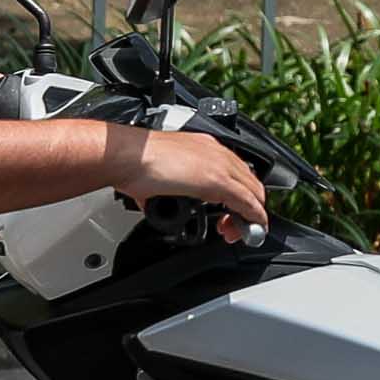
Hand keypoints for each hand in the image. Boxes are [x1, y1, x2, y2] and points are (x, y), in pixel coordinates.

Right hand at [108, 126, 270, 234]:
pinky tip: (248, 228)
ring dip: (251, 216)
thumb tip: (159, 203)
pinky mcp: (217, 180)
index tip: (231, 213)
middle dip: (249, 208)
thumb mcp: (160, 176)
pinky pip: (246, 201)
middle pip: (250, 182)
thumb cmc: (134, 163)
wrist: (126, 157)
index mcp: (204, 147)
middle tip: (236, 228)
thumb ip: (167, 188)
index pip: (236, 172)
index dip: (239, 196)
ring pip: (253, 191)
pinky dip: (253, 217)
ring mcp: (219, 164)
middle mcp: (216, 152)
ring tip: (238, 232)